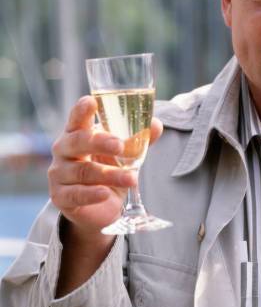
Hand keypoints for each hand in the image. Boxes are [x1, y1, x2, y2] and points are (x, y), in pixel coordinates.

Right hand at [48, 95, 162, 241]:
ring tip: (132, 178)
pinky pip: (75, 194)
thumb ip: (139, 138)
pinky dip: (92, 194)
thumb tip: (155, 124)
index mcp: (78, 133)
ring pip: (83, 171)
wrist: (100, 204)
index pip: (77, 119)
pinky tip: (105, 193)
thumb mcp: (125, 152)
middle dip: (100, 142)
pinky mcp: (60, 196)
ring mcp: (59, 173)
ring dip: (110, 175)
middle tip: (120, 146)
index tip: (91, 102)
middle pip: (78, 141)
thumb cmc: (109, 168)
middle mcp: (64, 150)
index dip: (82, 110)